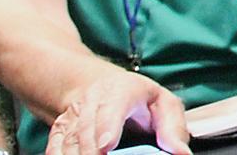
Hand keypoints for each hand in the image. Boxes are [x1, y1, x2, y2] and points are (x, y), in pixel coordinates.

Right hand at [45, 71, 188, 154]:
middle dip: (91, 151)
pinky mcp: (60, 129)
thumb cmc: (139, 100)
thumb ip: (172, 128)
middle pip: (87, 128)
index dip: (108, 126)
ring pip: (69, 139)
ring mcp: (74, 114)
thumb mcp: (164, 105)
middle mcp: (94, 99)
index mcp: (123, 90)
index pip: (113, 106)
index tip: (106, 146)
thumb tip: (181, 153)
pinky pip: (55, 147)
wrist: (104, 88)